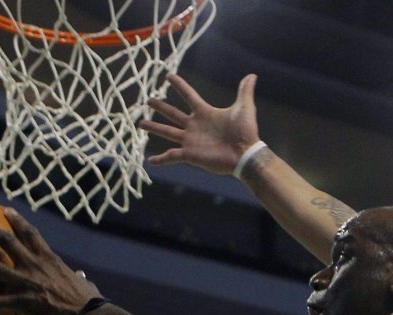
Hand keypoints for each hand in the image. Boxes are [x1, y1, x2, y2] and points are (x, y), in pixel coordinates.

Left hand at [0, 208, 102, 314]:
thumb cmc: (90, 303)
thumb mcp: (85, 285)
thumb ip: (80, 278)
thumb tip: (83, 276)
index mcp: (50, 259)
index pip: (30, 233)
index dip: (16, 220)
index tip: (4, 210)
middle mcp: (36, 265)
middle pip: (5, 240)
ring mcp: (28, 283)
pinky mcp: (24, 302)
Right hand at [139, 73, 260, 174]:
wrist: (245, 153)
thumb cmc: (246, 132)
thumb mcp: (244, 108)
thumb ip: (245, 91)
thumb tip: (252, 75)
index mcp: (205, 113)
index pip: (188, 96)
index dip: (179, 85)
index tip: (168, 76)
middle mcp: (194, 126)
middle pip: (173, 114)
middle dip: (160, 107)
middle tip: (149, 100)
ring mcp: (191, 140)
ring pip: (167, 132)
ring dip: (154, 128)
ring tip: (140, 123)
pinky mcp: (189, 154)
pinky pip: (171, 156)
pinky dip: (161, 159)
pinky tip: (150, 161)